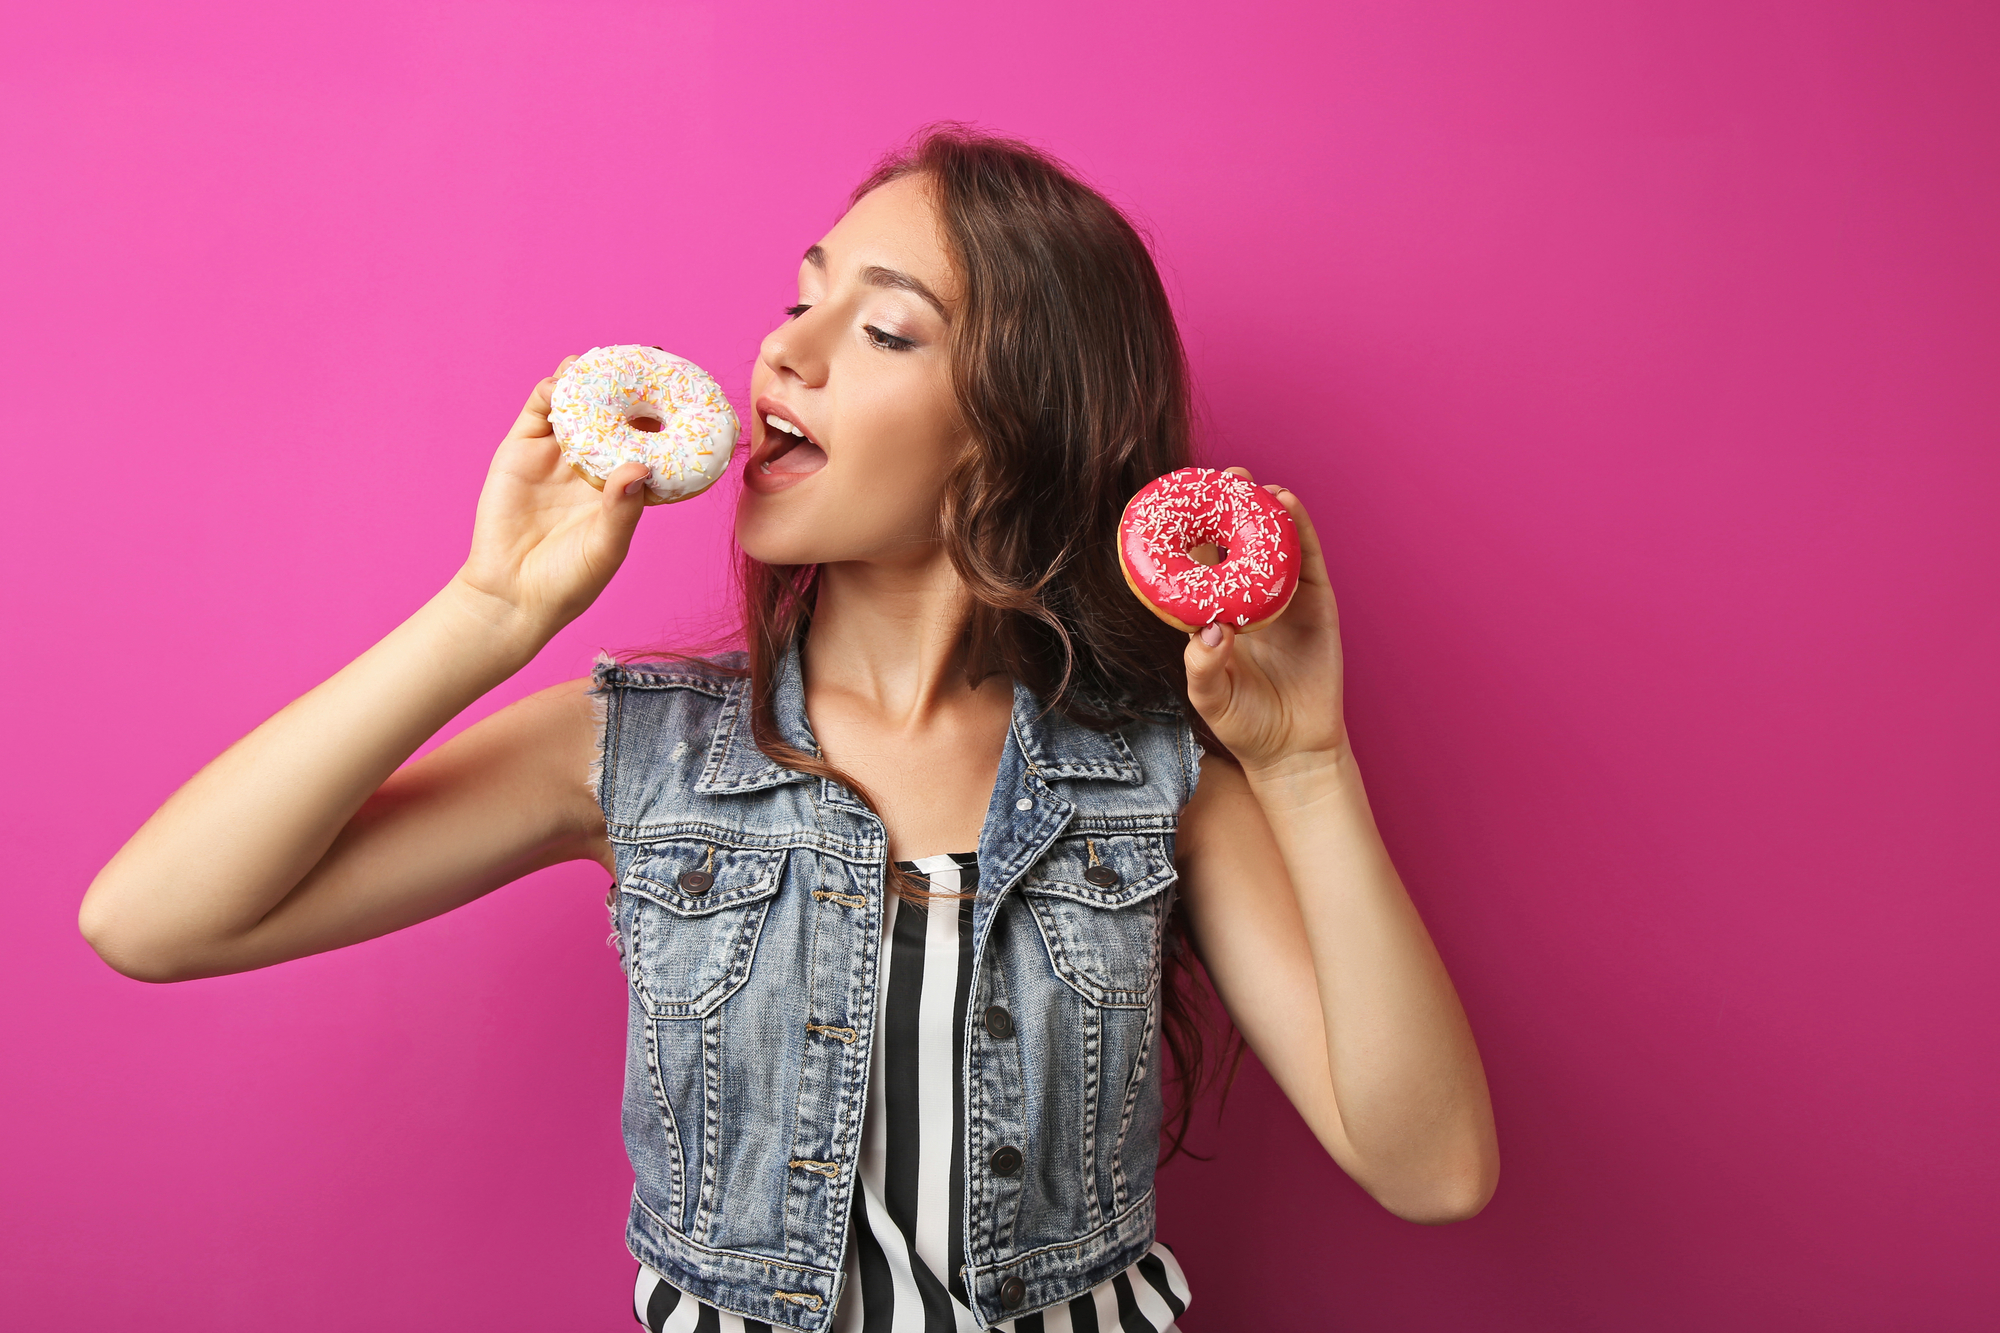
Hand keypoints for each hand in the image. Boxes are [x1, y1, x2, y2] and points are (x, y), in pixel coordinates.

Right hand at [450, 356, 653, 642]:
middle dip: (628, 387)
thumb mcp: (606, 547)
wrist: (510, 594)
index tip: (684, 394)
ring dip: (588, 380)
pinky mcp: (520, 452)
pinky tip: (566, 378)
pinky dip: (552, 390)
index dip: (664, 420)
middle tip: (646, 357)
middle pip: (614, 416)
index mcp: (620, 487)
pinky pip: (538, 412)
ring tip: (603, 360)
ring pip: (577, 407)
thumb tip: (641, 466)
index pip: (648, 443)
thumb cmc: (568, 580)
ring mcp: (555, 456)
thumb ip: (622, 509)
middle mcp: (590, 466)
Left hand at [1182, 467, 1349, 783]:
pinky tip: (1286, 504)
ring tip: (1249, 482)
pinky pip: (1307, 557)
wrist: (1293, 749)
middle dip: (1225, 506)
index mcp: (1214, 611)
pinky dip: (1299, 528)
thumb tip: (1209, 631)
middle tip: (1217, 478)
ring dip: (1262, 507)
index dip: (1188, 531)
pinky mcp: (1316, 601)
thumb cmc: (1245, 723)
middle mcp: (1247, 596)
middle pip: (1234, 540)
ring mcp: (1283, 596)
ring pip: (1272, 541)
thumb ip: (1203, 666)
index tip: (1175, 501)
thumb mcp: (1211, 698)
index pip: (1197, 563)